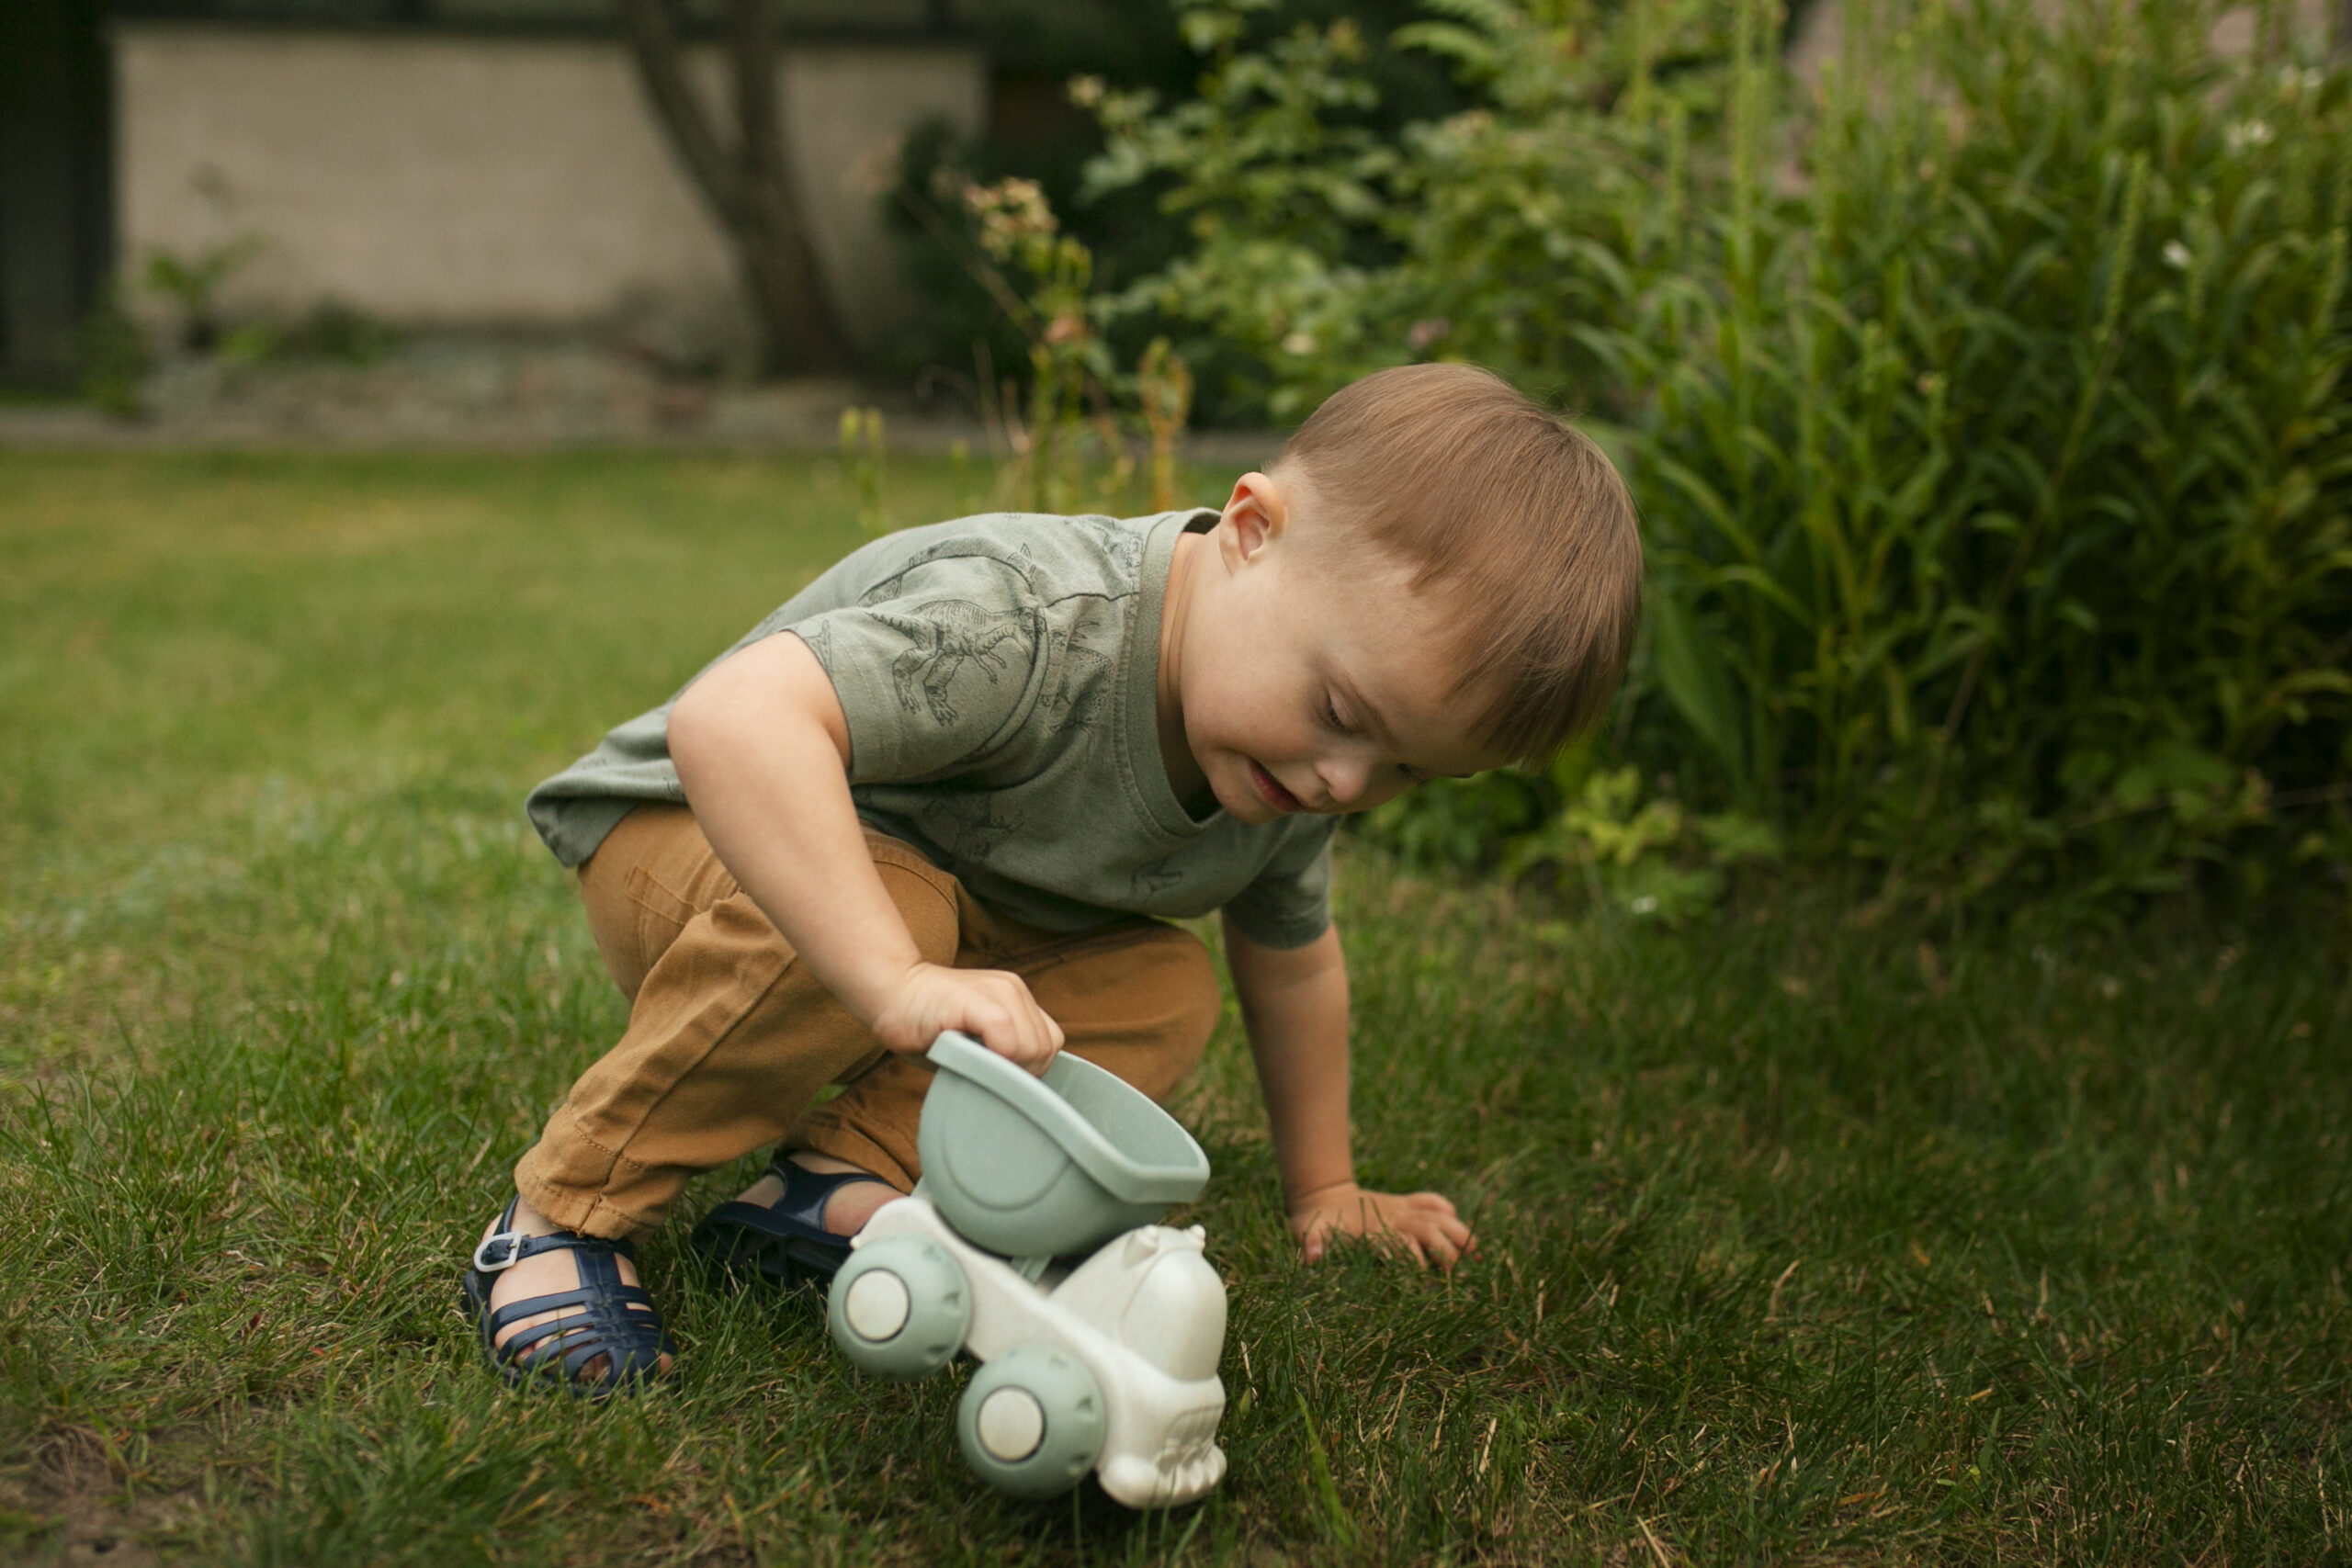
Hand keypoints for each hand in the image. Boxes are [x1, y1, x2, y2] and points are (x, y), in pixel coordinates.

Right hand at [867, 960, 1064, 1071]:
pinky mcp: (979, 999)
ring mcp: (1000, 991)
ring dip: (1006, 1068)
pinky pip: (1006, 1035)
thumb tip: (1019, 1095)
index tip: (1000, 1077)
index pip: (1048, 1043)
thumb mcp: (973, 1043)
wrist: (891, 993)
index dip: (1029, 1069)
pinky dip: (994, 1058)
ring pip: (1031, 1046)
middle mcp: (1014, 991)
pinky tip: (969, 1059)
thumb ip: (1000, 1057)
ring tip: (974, 1065)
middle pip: (1044, 1048)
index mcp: (1017, 999)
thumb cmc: (926, 1027)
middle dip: (1020, 1074)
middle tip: (985, 1074)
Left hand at [1290, 1182, 1474, 1269]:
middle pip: (1427, 1230)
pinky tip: (1457, 1221)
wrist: (1322, 1195)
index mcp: (1373, 1231)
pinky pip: (1429, 1199)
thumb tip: (1312, 1258)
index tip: (1426, 1279)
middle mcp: (1392, 1218)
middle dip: (1444, 1250)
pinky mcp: (1403, 1202)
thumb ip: (1312, 1244)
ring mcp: (1400, 1208)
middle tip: (1457, 1272)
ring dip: (1456, 1230)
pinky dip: (1444, 1207)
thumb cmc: (1316, 1222)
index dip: (1414, 1261)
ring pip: (1436, 1215)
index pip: (1401, 1245)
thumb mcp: (1308, 1232)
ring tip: (1475, 1251)